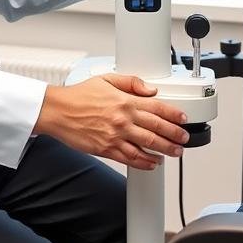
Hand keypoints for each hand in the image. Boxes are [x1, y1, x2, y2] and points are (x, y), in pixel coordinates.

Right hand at [33, 74, 189, 169]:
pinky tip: (152, 163)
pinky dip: (144, 162)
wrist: (58, 111)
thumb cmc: (78, 96)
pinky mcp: (106, 149)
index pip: (157, 108)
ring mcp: (116, 136)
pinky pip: (130, 158)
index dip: (174, 115)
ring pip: (147, 146)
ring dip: (164, 150)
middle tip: (184, 139)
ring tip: (174, 153)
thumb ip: (131, 82)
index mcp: (125, 101)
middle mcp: (123, 119)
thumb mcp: (106, 79)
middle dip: (175, 135)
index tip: (183, 119)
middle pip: (157, 129)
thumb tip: (150, 89)